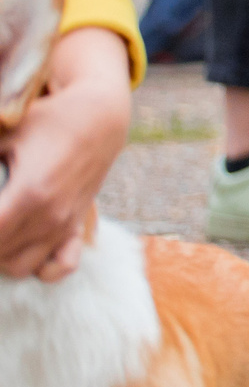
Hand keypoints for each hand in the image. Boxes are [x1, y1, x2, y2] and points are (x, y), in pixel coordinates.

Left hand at [0, 27, 131, 281]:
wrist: (100, 118)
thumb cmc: (49, 121)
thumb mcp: (5, 133)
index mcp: (29, 194)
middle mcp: (49, 217)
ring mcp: (65, 225)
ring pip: (18, 267)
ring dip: (2, 253)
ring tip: (0, 226)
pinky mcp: (76, 226)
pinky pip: (60, 268)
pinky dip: (40, 267)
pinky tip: (23, 246)